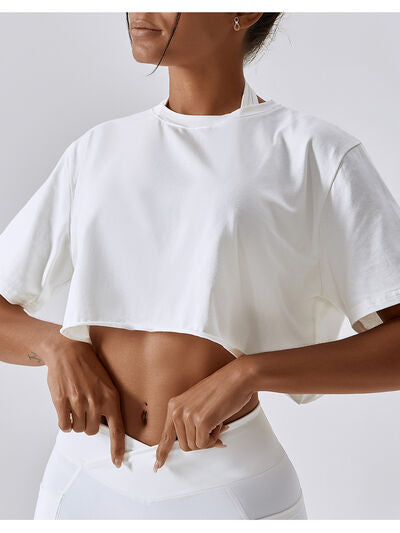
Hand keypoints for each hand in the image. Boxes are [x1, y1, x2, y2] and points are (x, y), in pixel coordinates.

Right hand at [43, 336, 124, 468]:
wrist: (67, 350)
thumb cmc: (88, 365)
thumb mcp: (106, 382)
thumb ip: (107, 403)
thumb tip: (106, 424)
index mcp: (111, 397)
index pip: (117, 429)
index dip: (116, 448)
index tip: (116, 462)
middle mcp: (96, 401)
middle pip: (93, 430)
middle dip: (89, 424)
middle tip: (86, 409)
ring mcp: (78, 402)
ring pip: (78, 429)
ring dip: (77, 422)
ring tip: (76, 405)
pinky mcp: (62, 402)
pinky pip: (64, 425)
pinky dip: (65, 422)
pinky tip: (66, 409)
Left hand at [153, 356, 254, 471]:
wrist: (237, 377)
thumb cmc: (222, 389)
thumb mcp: (197, 403)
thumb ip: (189, 421)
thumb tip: (192, 445)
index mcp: (174, 405)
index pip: (165, 435)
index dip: (162, 453)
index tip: (157, 466)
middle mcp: (177, 410)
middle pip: (184, 445)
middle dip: (200, 442)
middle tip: (213, 429)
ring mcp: (188, 415)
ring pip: (196, 446)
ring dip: (209, 438)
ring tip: (217, 421)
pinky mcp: (201, 420)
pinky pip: (205, 444)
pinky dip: (215, 438)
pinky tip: (220, 422)